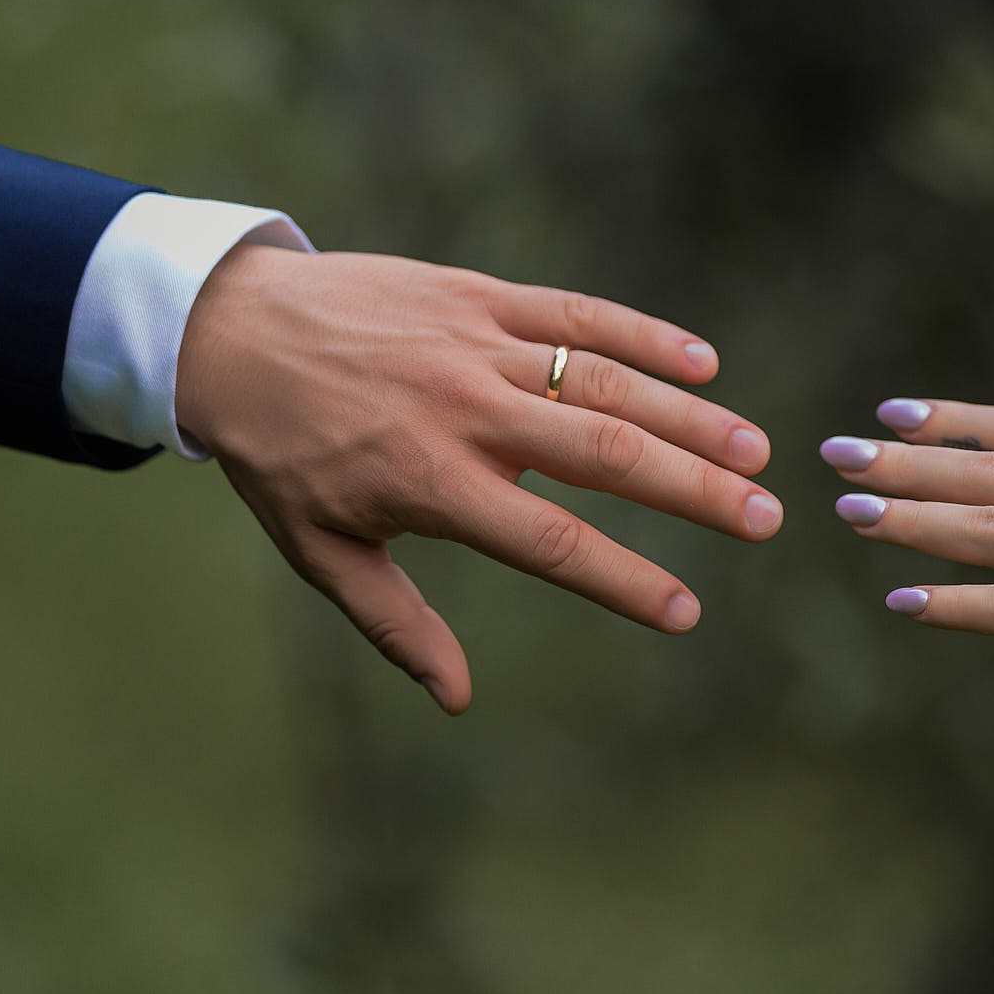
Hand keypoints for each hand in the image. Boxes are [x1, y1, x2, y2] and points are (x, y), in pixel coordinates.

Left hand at [176, 246, 781, 713]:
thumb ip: (397, 624)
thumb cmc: (279, 454)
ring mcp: (475, 346)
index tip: (687, 610)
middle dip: (695, 490)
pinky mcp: (478, 295)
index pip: (550, 540)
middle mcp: (463, 412)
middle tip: (764, 519)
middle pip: (604, 455)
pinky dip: (643, 333)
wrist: (228, 329)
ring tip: (755, 451)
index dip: (624, 579)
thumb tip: (457, 699)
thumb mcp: (322, 552)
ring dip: (689, 418)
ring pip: (604, 381)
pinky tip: (703, 364)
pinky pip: (575, 312)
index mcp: (430, 484)